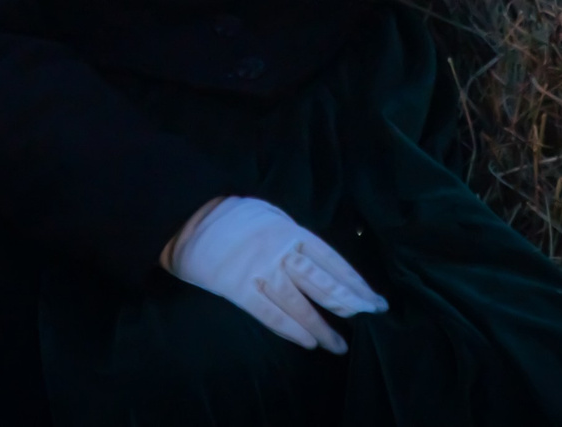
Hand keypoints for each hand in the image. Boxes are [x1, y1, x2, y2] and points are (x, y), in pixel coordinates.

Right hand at [163, 196, 387, 352]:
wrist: (188, 217)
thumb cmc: (232, 215)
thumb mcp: (270, 216)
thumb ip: (293, 238)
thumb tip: (319, 263)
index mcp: (291, 230)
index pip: (332, 260)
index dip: (354, 281)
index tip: (373, 298)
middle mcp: (281, 251)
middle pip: (321, 282)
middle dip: (349, 301)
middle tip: (370, 318)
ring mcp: (260, 271)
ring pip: (299, 303)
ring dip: (321, 326)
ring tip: (339, 345)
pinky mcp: (238, 288)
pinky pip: (269, 313)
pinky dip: (290, 329)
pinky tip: (308, 343)